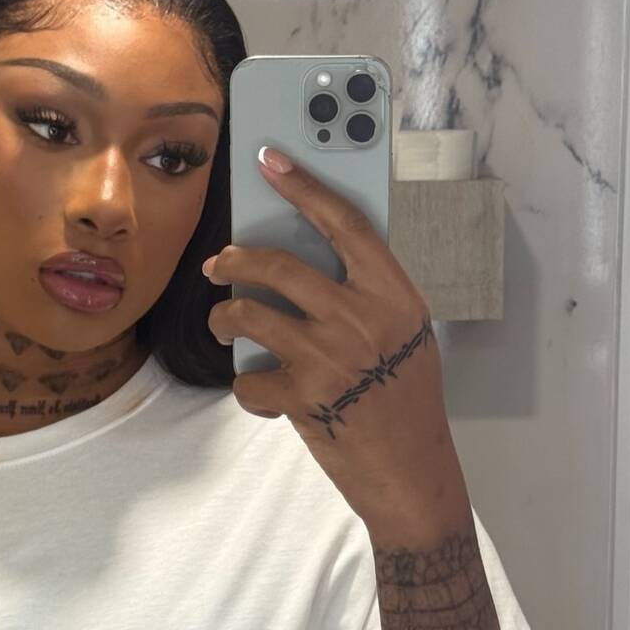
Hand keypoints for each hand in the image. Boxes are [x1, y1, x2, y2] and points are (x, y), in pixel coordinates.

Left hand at [203, 145, 470, 544]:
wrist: (411, 471)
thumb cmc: (407, 397)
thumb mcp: (404, 333)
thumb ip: (365, 294)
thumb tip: (304, 258)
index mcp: (393, 294)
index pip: (344, 223)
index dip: (304, 186)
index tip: (270, 159)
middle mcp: (360, 317)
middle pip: (277, 264)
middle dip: (234, 259)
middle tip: (218, 264)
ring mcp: (328, 357)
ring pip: (247, 313)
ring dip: (224, 318)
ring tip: (226, 325)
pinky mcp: (302, 397)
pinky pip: (247, 378)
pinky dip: (246, 387)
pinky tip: (261, 393)